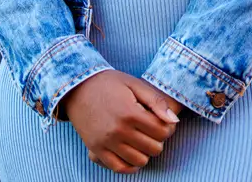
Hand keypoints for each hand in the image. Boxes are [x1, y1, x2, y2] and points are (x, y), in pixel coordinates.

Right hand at [58, 70, 181, 173]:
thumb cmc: (109, 83)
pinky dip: (130, 165)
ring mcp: (106, 143)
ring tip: (143, 140)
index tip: (163, 122)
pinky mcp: (96, 150)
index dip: (168, 128)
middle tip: (153, 130)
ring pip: (139, 161)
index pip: (162, 132)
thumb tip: (174, 120)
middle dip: (158, 140)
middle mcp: (118, 131)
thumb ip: (156, 101)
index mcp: (131, 113)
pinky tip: (133, 154)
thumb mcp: (135, 84)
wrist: (77, 87)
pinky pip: (118, 168)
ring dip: (146, 152)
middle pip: (153, 148)